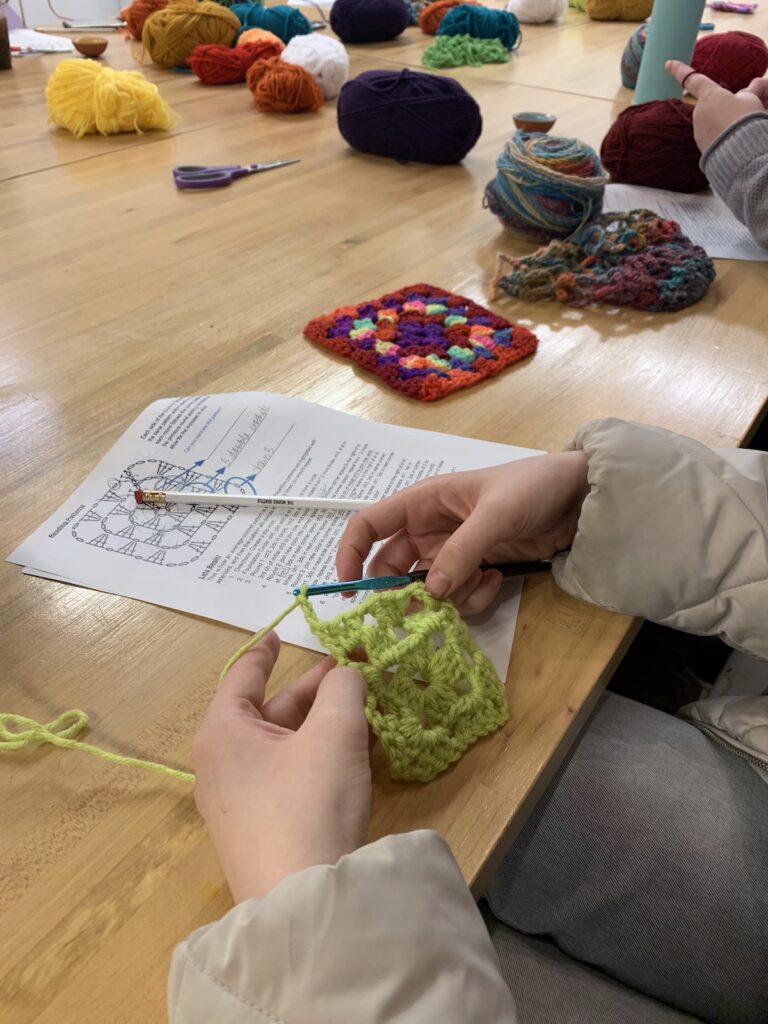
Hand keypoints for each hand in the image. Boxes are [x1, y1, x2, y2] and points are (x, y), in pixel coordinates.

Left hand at [193, 633, 370, 902]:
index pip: (243, 675)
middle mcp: (220, 763)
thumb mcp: (335, 734)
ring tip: (361, 713)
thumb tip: (346, 674)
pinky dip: (315, 758)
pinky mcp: (258, 831)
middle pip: (268, 711)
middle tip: (350, 672)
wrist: (304, 905)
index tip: (283, 632)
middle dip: (311, 691)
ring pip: (281, 746)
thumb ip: (344, 688)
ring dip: (320, 726)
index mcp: (223, 731)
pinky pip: (284, 777)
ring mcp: (236, 802)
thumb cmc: (310, 804)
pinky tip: (350, 759)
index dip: (266, 650)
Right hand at [337, 451, 587, 611]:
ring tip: (483, 580)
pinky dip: (473, 597)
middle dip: (403, 592)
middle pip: (394, 568)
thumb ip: (463, 550)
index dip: (350, 554)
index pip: (369, 525)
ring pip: (428, 590)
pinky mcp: (475, 569)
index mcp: (423, 502)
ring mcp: (452, 552)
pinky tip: (498, 578)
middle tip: (419, 613)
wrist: (579, 497)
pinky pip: (458, 596)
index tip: (350, 588)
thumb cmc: (533, 487)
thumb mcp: (496, 514)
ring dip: (449, 597)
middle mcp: (430, 529)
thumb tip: (432, 591)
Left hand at [666, 60, 765, 151]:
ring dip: (726, 121)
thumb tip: (755, 86)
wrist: (741, 153)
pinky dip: (723, 136)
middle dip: (727, 106)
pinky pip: (713, 136)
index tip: (668, 64)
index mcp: (709, 96)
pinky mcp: (702, 147)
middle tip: (746, 111)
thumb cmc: (746, 121)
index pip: (693, 79)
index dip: (680, 70)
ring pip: (714, 120)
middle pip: (713, 104)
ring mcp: (698, 131)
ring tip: (742, 129)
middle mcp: (699, 112)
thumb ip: (750, 92)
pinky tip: (735, 140)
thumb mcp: (752, 100)